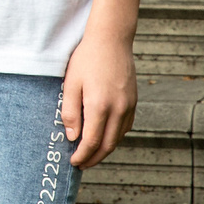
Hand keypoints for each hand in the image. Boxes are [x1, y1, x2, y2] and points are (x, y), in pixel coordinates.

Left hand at [61, 32, 137, 167]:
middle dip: (94, 159)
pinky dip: (115, 137)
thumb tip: (73, 137)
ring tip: (91, 155)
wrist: (111, 39)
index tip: (74, 162)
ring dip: (105, 150)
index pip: (92, 142)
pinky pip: (125, 126)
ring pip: (118, 138)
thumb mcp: (71, 84)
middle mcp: (118, 109)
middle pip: (107, 145)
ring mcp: (128, 105)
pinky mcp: (133, 100)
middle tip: (82, 165)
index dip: (82, 155)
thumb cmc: (86, 59)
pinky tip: (105, 137)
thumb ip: (70, 112)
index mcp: (99, 106)